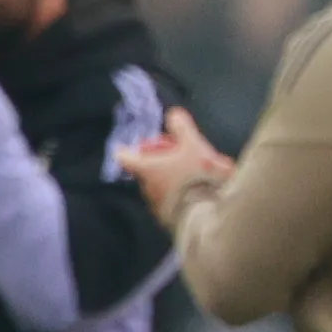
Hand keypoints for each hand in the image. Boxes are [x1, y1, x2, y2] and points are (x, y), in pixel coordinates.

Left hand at [117, 105, 232, 227]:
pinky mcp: (167, 218)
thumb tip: (173, 114)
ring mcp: (155, 205)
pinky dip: (177, 192)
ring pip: (157, 184)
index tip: (127, 147)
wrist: (206, 215)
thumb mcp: (193, 146)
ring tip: (190, 171)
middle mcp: (146, 188)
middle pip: (145, 169)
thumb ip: (182, 128)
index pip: (125, 157)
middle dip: (158, 160)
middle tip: (176, 153)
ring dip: (169, 176)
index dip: (125, 150)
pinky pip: (169, 200)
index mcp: (146, 169)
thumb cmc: (196, 178)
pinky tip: (195, 190)